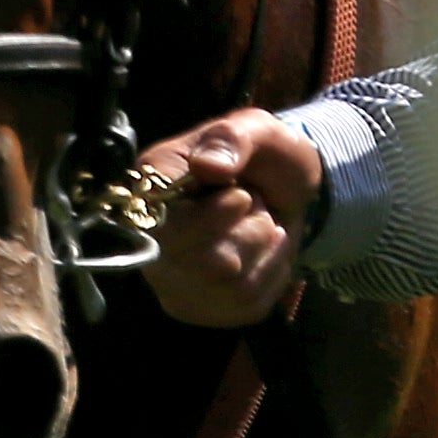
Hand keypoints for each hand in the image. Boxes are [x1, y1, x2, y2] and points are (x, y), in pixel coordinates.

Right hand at [136, 109, 319, 329]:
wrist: (287, 192)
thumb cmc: (262, 156)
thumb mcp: (256, 130)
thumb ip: (232, 140)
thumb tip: (207, 166)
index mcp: (150, 188)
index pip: (159, 227)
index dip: (206, 220)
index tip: (241, 198)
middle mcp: (150, 240)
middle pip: (199, 266)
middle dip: (248, 231)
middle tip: (255, 203)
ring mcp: (172, 280)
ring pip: (229, 287)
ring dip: (263, 250)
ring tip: (260, 223)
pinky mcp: (200, 307)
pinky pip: (247, 305)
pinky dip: (272, 274)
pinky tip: (266, 251)